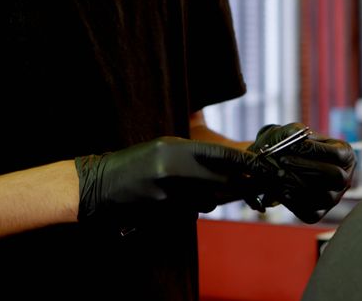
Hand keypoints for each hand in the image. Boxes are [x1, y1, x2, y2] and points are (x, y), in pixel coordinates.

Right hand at [76, 137, 261, 226]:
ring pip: (210, 200)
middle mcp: (175, 173)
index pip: (222, 155)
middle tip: (248, 183)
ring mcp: (171, 196)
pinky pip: (194, 211)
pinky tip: (182, 198)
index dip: (245, 162)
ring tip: (197, 187)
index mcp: (176, 150)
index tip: (260, 166)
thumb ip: (196, 153)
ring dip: (214, 196)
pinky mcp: (166, 214)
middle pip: (223, 181)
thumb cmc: (137, 162)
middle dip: (238, 183)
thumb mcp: (165, 146)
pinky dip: (196, 206)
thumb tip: (231, 162)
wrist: (101, 185)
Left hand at [248, 123, 355, 222]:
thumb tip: (298, 145)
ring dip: (298, 184)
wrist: (276, 163)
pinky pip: (311, 213)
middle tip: (283, 160)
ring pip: (325, 197)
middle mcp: (344, 178)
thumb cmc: (289, 145)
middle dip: (307, 168)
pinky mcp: (318, 213)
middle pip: (335, 176)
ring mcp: (333, 198)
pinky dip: (294, 202)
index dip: (316, 150)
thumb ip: (296, 133)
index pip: (339, 154)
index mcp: (345, 155)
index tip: (293, 146)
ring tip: (278, 173)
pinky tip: (281, 190)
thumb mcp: (294, 132)